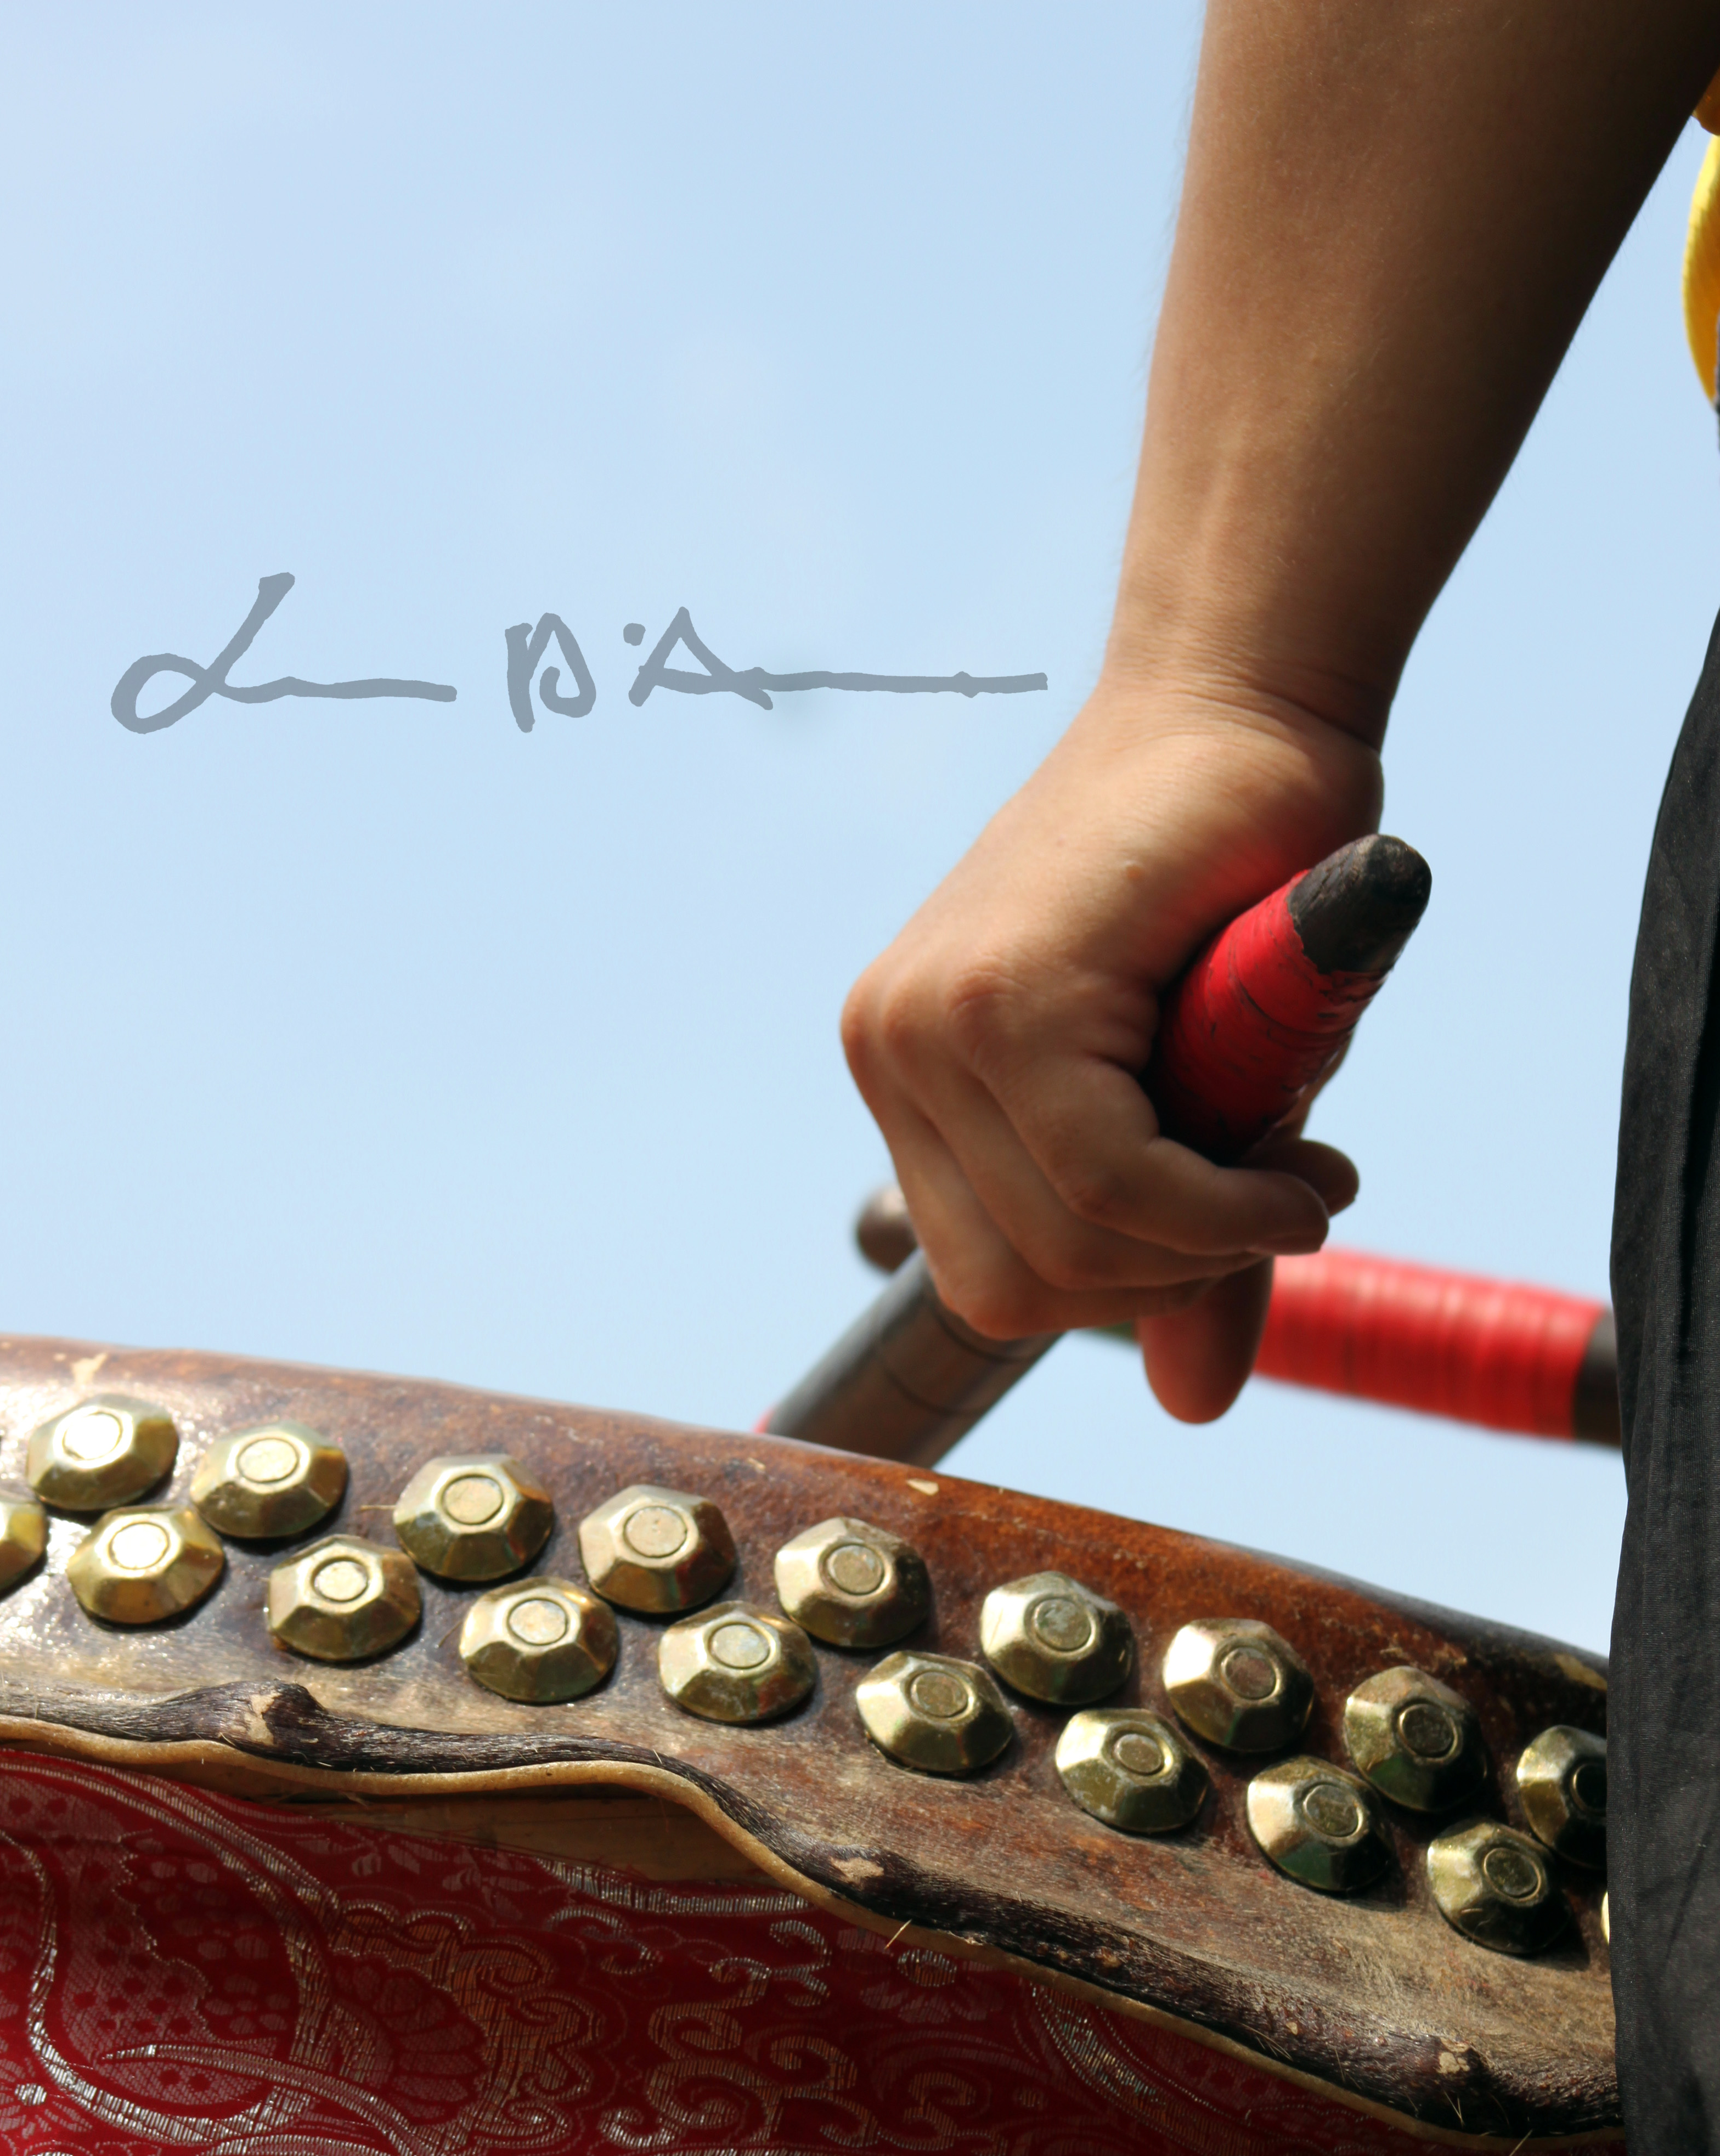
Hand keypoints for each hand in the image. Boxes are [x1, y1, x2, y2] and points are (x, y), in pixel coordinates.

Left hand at [840, 677, 1379, 1421]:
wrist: (1246, 714)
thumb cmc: (1233, 900)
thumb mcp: (1205, 1106)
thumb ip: (1181, 1250)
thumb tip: (1192, 1408)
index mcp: (911, 1075)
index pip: (985, 1279)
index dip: (1123, 1295)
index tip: (1246, 1240)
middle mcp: (894, 1047)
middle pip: (1011, 1285)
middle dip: (1163, 1283)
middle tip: (1278, 1214)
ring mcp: (926, 1020)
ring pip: (1062, 1241)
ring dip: (1205, 1243)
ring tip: (1295, 1178)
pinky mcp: (997, 993)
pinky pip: (1106, 1175)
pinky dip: (1218, 1206)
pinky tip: (1292, 1177)